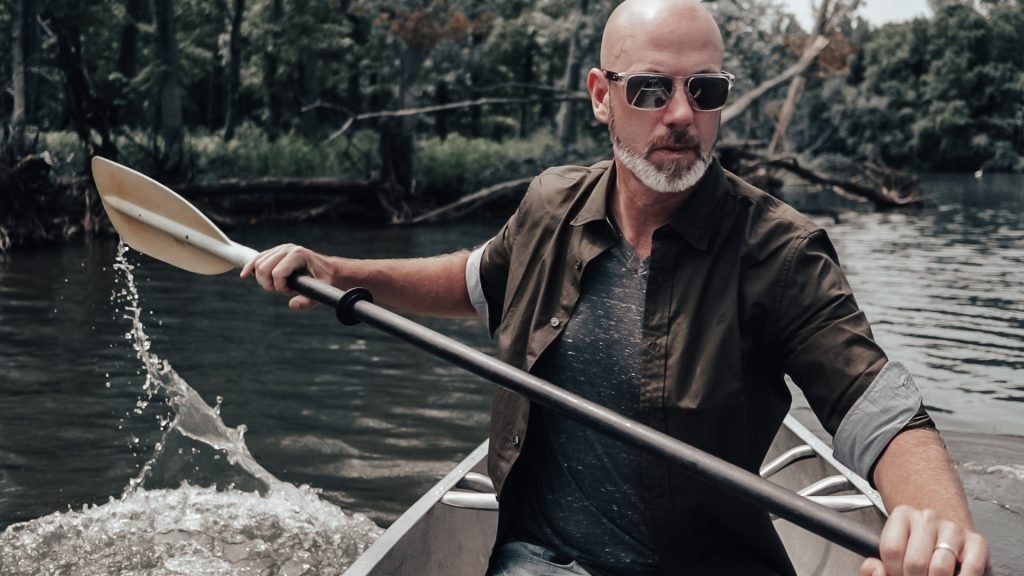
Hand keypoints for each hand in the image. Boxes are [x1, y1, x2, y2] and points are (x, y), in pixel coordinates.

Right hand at [240, 243, 334, 309]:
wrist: (329, 269)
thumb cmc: (325, 280)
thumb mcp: (321, 292)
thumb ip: (308, 301)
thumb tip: (292, 304)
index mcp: (298, 255)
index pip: (277, 273)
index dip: (279, 287)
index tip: (288, 291)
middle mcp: (288, 249)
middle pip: (263, 267)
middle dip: (267, 283)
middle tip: (279, 290)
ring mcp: (281, 249)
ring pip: (258, 263)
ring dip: (262, 279)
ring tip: (275, 285)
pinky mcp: (276, 252)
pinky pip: (258, 258)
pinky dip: (250, 267)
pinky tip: (244, 275)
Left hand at [860, 505, 990, 575]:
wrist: (946, 536)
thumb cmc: (916, 548)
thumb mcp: (891, 554)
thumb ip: (874, 567)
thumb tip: (875, 569)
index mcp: (902, 515)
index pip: (891, 550)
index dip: (893, 571)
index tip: (898, 574)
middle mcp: (928, 517)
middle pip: (915, 563)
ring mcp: (953, 529)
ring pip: (940, 569)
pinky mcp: (977, 542)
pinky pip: (970, 570)